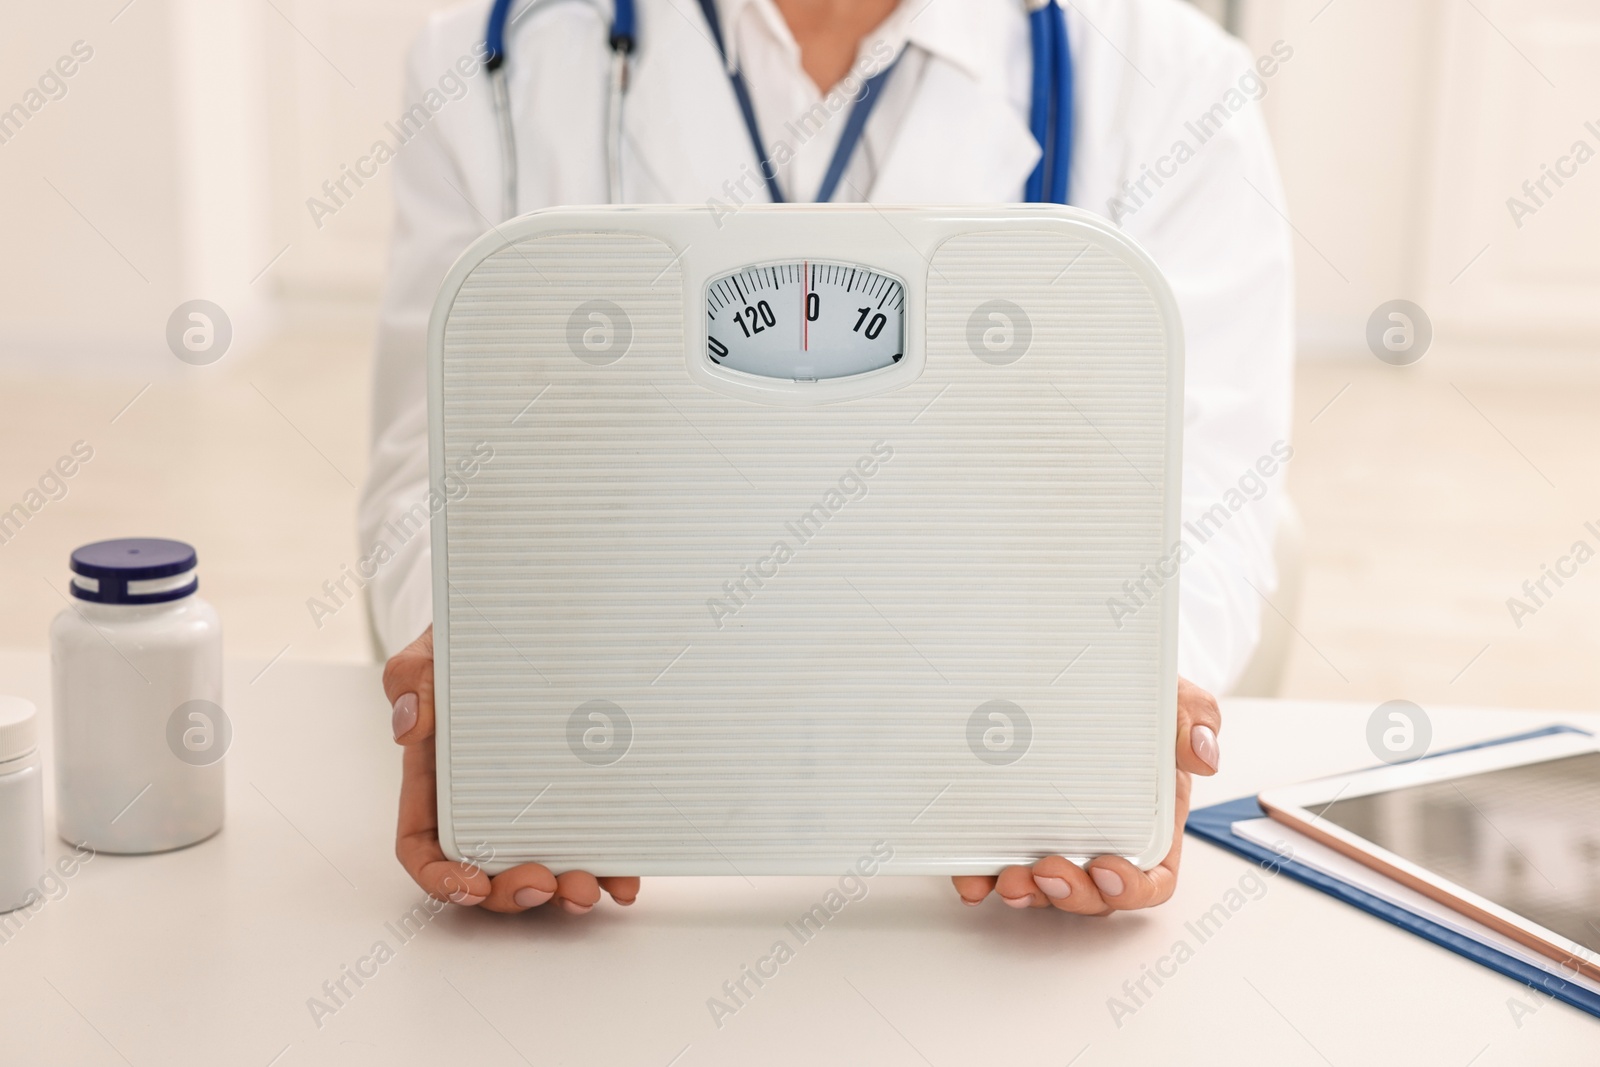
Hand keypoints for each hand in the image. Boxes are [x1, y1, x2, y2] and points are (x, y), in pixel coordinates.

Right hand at [384, 625, 639, 913]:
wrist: (517, 626)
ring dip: (562, 892)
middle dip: (512, 893)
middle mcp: (483, 804)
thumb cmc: (466, 648)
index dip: (443, 878)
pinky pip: (589, 842)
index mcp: (437, 784)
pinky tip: (625, 882)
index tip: (470, 886)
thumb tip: (409, 724)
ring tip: (586, 890)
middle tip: (542, 886)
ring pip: (541, 868)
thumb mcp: (431, 655)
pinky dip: (607, 870)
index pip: (426, 848)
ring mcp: (532, 805)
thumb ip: (411, 681)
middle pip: (488, 872)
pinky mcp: (576, 797)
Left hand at [951, 676, 1220, 913]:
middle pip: (1094, 893)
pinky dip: (982, 877)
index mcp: (1151, 824)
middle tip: (1046, 873)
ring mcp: (1056, 837)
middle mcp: (1104, 839)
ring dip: (1028, 894)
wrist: (1088, 674)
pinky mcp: (1013, 828)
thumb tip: (1204, 755)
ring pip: (1046, 888)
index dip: (1130, 888)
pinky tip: (969, 878)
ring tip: (1007, 879)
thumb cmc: (1138, 700)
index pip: (1151, 878)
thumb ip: (1195, 719)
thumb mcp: (1173, 700)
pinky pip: (997, 863)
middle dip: (1071, 895)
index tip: (1106, 869)